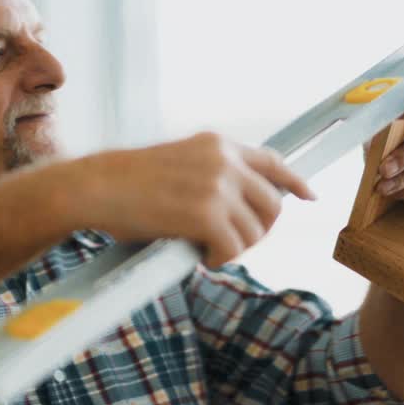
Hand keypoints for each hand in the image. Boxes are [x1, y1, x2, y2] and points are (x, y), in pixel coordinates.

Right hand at [78, 132, 315, 267]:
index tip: (309, 196)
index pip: (273, 162)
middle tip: (231, 244)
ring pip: (255, 231)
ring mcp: (218, 186)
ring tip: (207, 249)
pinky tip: (202, 257)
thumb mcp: (179, 166)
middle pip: (272, 205)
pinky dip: (221, 259)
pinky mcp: (206, 213)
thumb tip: (244, 209)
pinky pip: (233, 247)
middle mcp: (225, 160)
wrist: (95, 187)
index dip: (294, 182)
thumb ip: (213, 177)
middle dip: (258, 231)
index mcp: (218, 145)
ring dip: (236, 248)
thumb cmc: (127, 185)